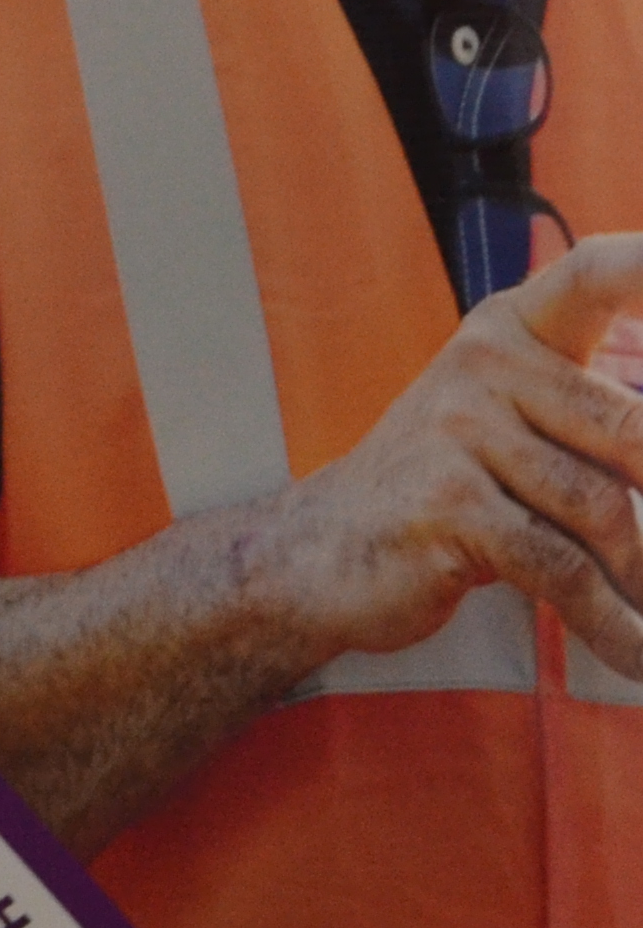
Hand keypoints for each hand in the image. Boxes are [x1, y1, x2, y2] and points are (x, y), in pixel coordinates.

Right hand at [251, 230, 642, 679]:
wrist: (317, 550)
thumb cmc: (446, 489)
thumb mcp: (518, 430)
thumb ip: (600, 424)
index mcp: (509, 329)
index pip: (596, 275)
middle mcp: (482, 361)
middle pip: (630, 431)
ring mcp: (456, 429)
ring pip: (605, 511)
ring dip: (642, 583)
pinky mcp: (445, 502)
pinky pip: (561, 569)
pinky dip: (611, 622)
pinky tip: (636, 652)